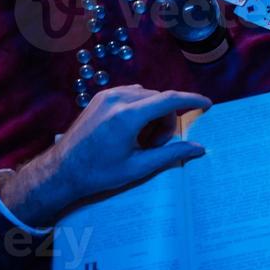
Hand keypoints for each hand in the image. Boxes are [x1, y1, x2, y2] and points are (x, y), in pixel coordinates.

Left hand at [0, 86, 211, 227]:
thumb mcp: (138, 168)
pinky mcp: (100, 97)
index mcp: (128, 116)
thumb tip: (199, 148)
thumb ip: (171, 154)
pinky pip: (132, 96)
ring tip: (141, 141)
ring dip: (153, 114)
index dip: (192, 101)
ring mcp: (107, 95)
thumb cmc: (99, 173)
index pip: (170, 99)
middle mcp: (118, 99)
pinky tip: (131, 131)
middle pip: (159, 99)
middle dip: (166, 120)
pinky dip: (140, 109)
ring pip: (147, 96)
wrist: (62, 171)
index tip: (207, 104)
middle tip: (155, 146)